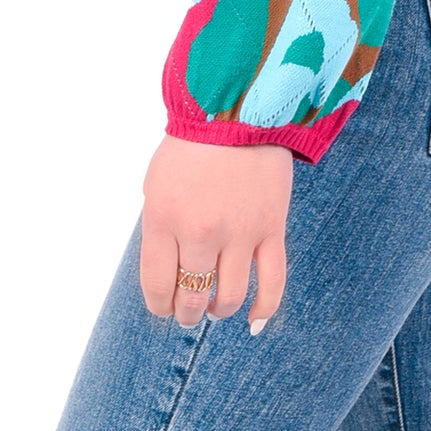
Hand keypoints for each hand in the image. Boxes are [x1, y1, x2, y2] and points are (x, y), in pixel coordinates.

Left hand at [140, 134, 292, 331]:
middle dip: (187, 312)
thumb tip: (169, 276)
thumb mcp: (157, 185)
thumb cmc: (191, 147)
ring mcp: (240, 232)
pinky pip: (272, 283)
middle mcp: (201, 231)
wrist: (239, 108)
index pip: (158, 287)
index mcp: (165, 218)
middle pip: (192, 297)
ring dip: (219, 311)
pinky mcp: (272, 228)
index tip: (164, 306)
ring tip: (215, 308)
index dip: (160, 306)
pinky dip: (263, 309)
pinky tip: (254, 321)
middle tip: (188, 311)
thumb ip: (160, 231)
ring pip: (229, 298)